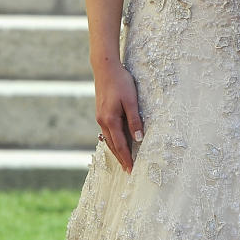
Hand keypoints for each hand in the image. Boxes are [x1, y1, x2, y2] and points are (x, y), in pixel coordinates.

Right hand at [93, 58, 143, 172]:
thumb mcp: (131, 101)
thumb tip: (138, 139)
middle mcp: (103, 121)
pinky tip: (116, 143)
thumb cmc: (121, 82)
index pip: (120, 144)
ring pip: (109, 139)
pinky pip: (107, 132)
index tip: (132, 170)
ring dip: (116, 151)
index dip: (127, 158)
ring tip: (124, 161)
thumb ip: (134, 120)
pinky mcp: (101, 112)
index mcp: (110, 120)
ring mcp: (100, 117)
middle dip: (121, 158)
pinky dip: (112, 141)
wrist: (105, 68)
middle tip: (129, 171)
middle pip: (112, 145)